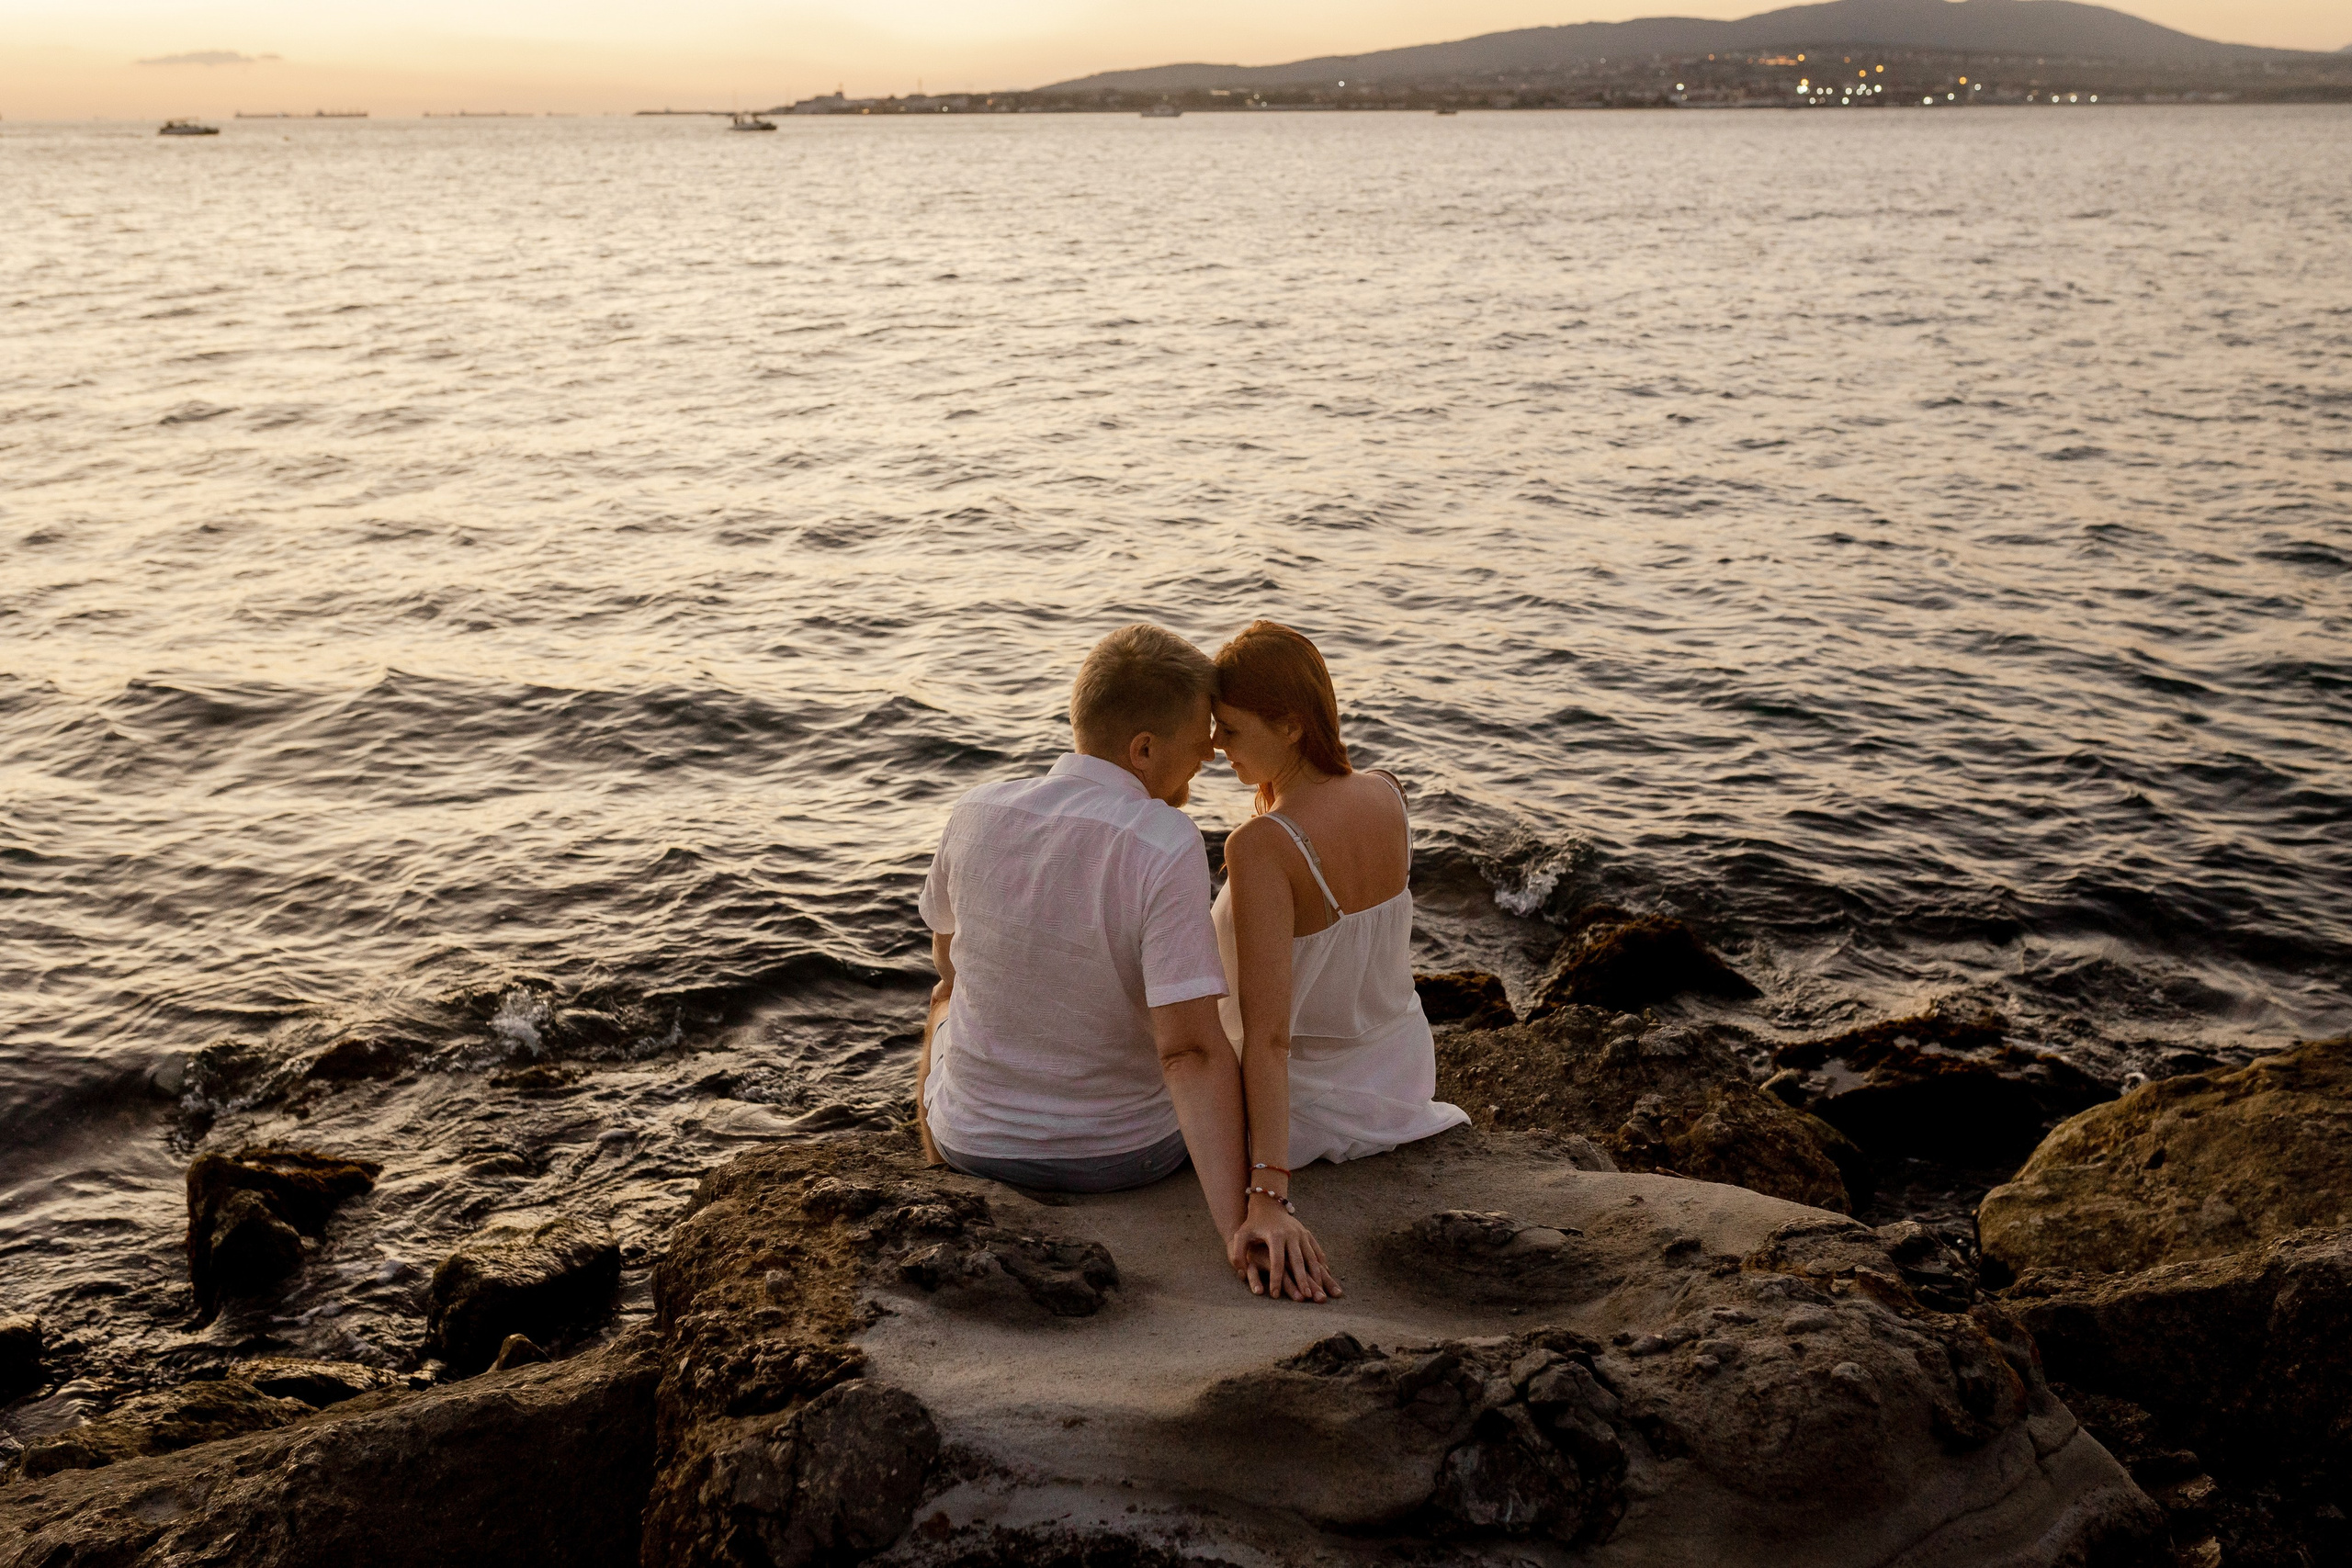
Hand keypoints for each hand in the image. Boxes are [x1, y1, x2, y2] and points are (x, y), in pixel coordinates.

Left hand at [1228, 1196, 1342, 1301]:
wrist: (1268, 1205)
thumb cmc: (1253, 1225)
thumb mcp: (1241, 1235)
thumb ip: (1238, 1253)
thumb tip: (1240, 1273)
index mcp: (1275, 1236)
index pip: (1276, 1262)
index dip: (1275, 1279)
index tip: (1275, 1295)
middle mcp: (1291, 1235)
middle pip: (1298, 1261)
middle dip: (1302, 1280)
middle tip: (1305, 1297)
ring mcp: (1301, 1233)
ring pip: (1311, 1257)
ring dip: (1316, 1274)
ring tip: (1318, 1291)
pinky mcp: (1307, 1233)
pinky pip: (1317, 1250)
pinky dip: (1321, 1263)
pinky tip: (1325, 1276)